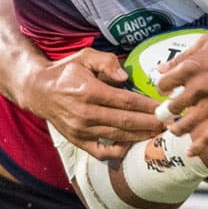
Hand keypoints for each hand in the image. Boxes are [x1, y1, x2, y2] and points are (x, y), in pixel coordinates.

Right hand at [21, 47, 164, 159]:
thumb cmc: (66, 71)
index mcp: (90, 91)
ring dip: (140, 137)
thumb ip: (106, 62)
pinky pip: (101, 152)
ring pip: (118, 137)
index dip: (147, 106)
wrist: (38, 90)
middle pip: (126, 122)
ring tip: (158, 134)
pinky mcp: (77, 141)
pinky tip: (132, 146)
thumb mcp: (85, 56)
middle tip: (169, 124)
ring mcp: (81, 130)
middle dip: (150, 124)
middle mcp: (86, 114)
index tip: (164, 108)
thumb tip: (125, 77)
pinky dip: (117, 152)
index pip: (126, 101)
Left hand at [153, 32, 207, 155]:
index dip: (163, 89)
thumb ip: (182, 56)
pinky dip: (199, 146)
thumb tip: (161, 68)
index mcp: (192, 67)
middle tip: (167, 113)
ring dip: (177, 129)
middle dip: (167, 111)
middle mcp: (199, 87)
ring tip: (174, 130)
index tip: (166, 92)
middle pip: (173, 106)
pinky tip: (191, 152)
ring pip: (186, 123)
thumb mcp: (206, 42)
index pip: (165, 83)